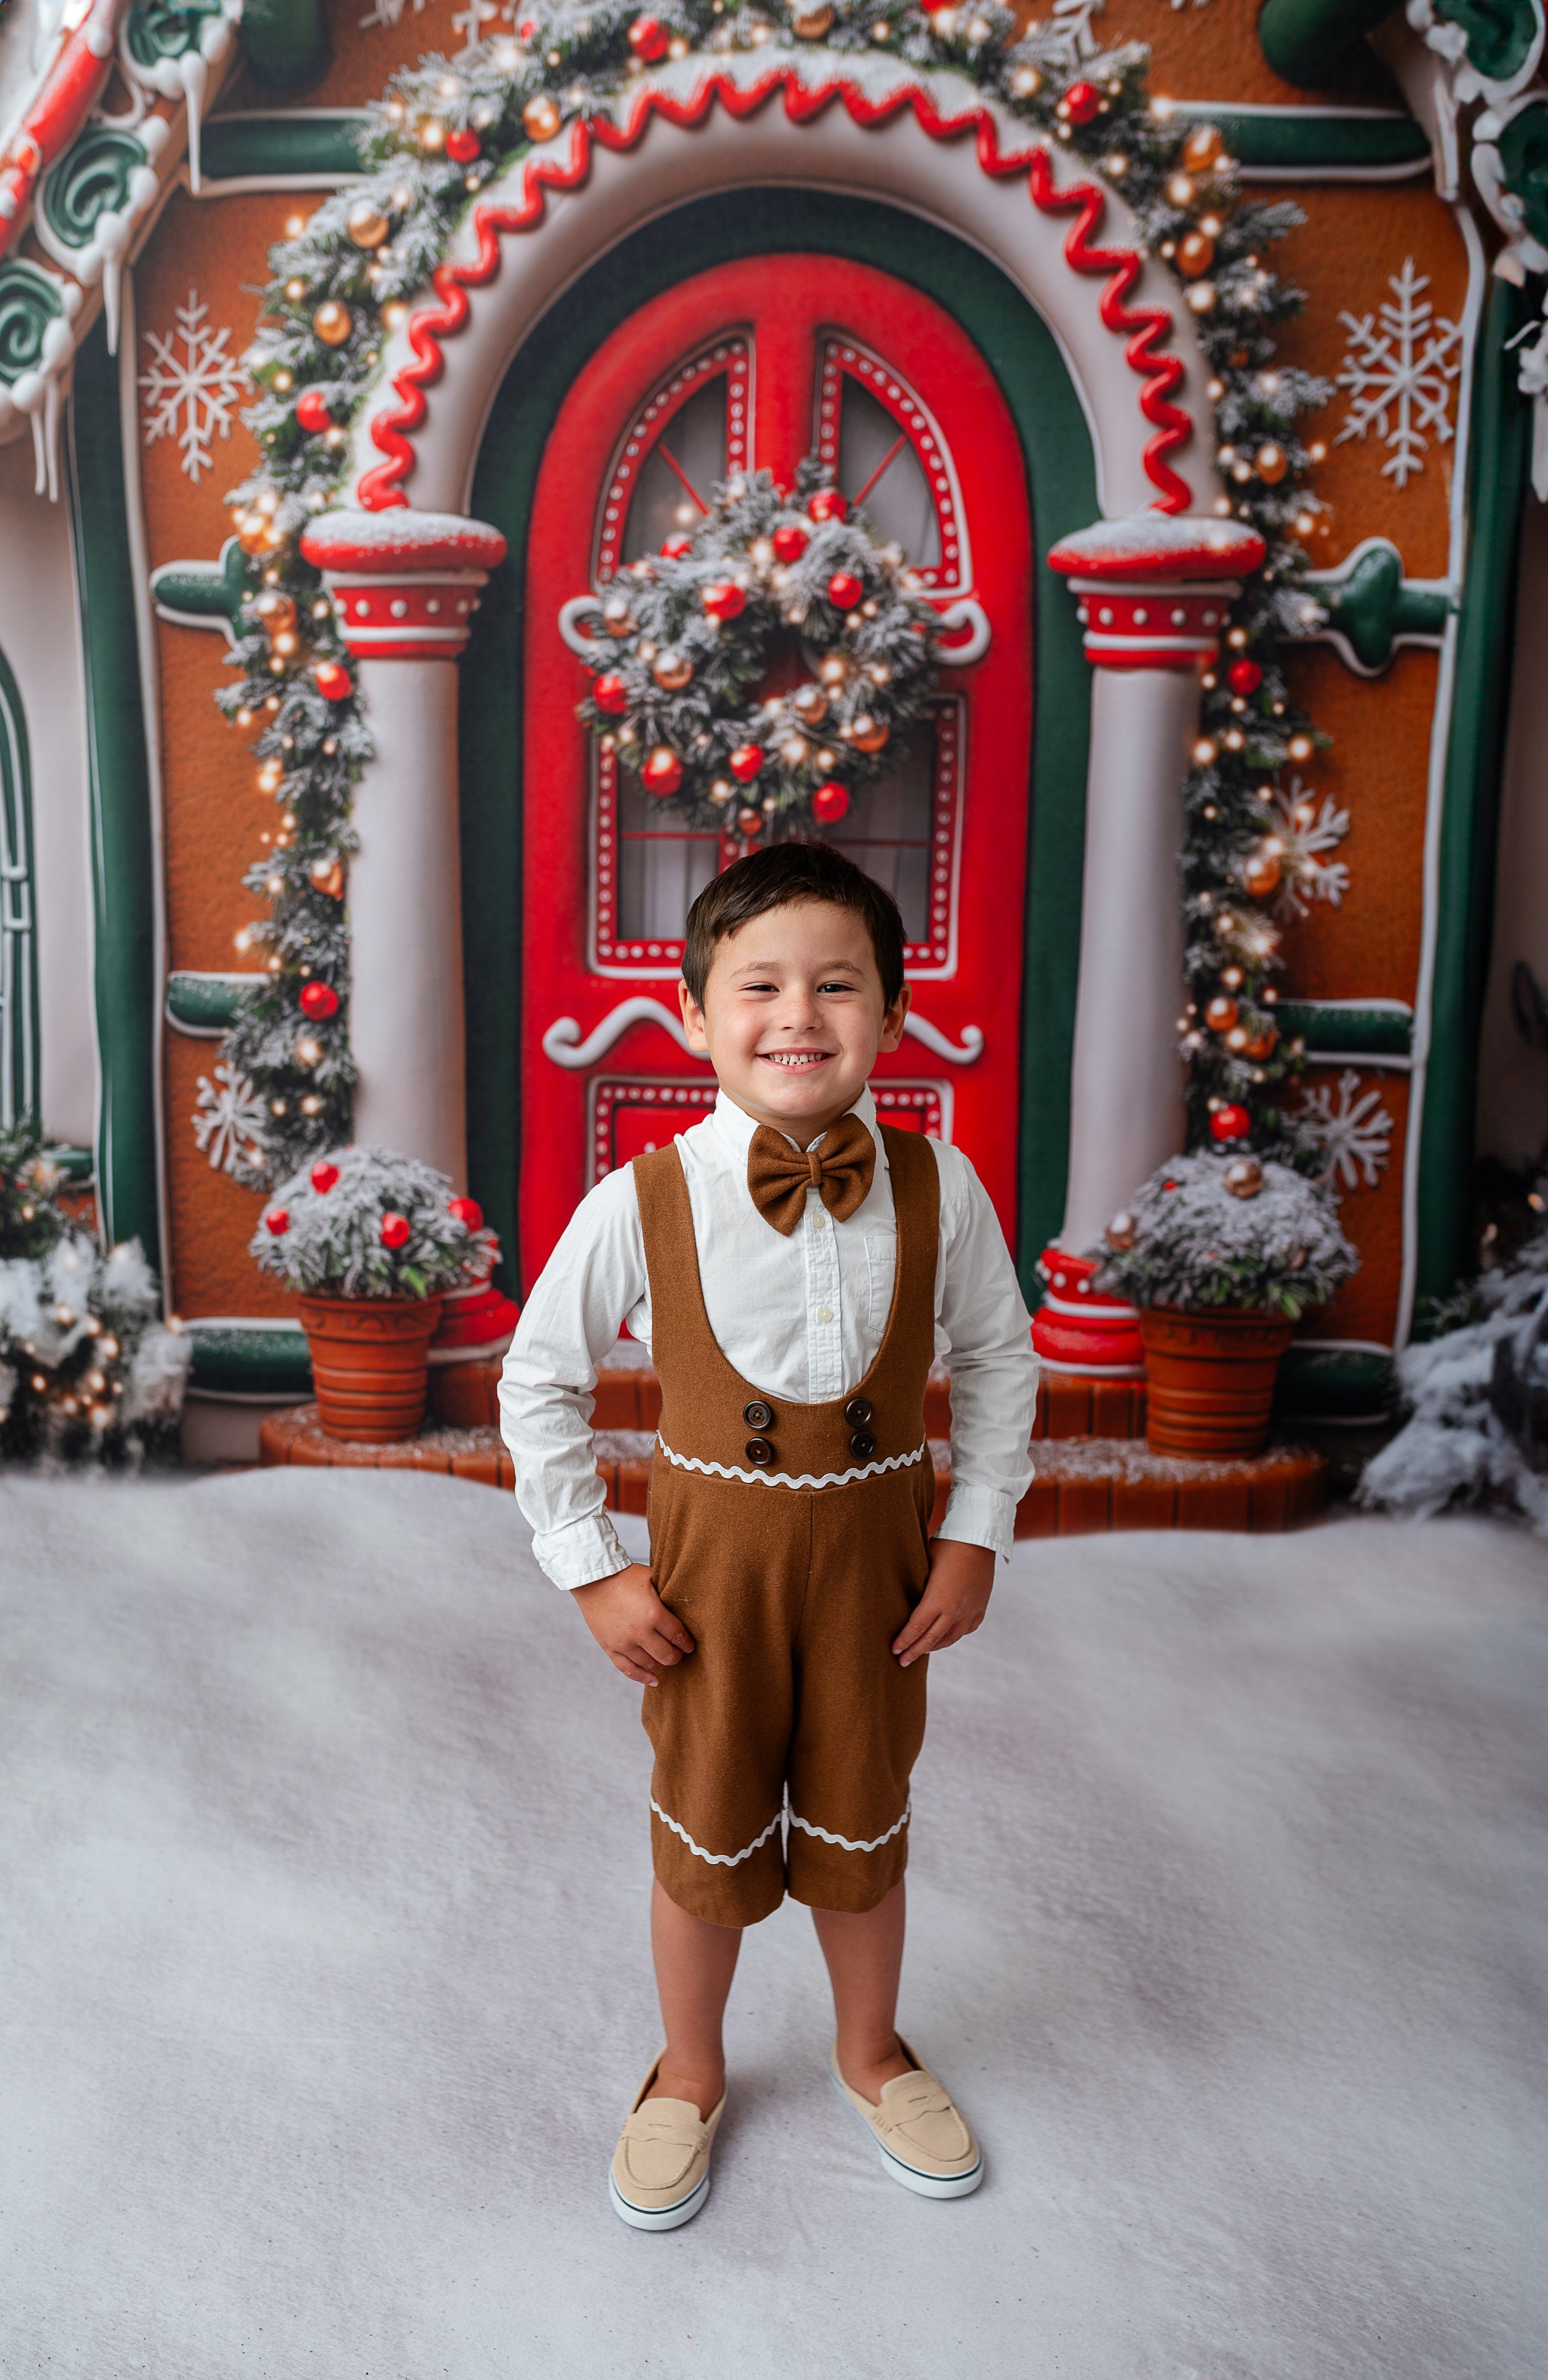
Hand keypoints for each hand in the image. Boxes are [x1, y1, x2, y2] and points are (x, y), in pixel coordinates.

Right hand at [570, 1562, 695, 1685]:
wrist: (593, 1580)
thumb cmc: (624, 1576)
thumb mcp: (651, 1579)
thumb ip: (667, 1593)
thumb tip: (684, 1604)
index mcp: (653, 1614)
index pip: (678, 1636)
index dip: (687, 1643)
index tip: (689, 1645)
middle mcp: (639, 1632)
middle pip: (667, 1655)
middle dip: (677, 1655)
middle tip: (679, 1652)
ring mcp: (623, 1643)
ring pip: (650, 1664)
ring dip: (661, 1663)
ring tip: (665, 1657)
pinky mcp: (610, 1648)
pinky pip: (628, 1670)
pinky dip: (643, 1677)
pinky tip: (654, 1680)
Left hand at [892, 1537, 994, 1667]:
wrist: (979, 1537)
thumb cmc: (946, 1546)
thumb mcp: (926, 1565)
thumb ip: (919, 1587)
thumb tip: (906, 1599)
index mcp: (937, 1600)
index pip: (916, 1628)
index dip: (904, 1641)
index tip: (894, 1650)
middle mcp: (954, 1610)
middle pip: (931, 1639)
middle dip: (915, 1652)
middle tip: (903, 1662)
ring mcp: (970, 1610)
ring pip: (951, 1638)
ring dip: (935, 1647)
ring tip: (923, 1650)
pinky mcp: (981, 1606)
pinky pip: (968, 1628)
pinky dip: (955, 1635)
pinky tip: (948, 1636)